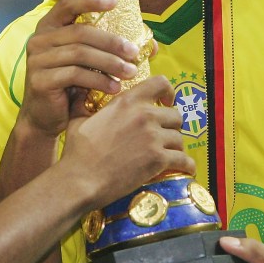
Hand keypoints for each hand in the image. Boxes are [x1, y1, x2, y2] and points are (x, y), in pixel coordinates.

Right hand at [19, 0, 142, 137]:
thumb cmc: (70, 85)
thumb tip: (151, 46)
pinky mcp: (40, 80)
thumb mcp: (88, 61)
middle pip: (81, 32)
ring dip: (109, 62)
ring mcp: (37, 60)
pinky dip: (99, 80)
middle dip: (111, 42)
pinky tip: (115, 87)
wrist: (45, 116)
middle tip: (134, 53)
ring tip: (130, 72)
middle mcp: (39, 39)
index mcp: (50, 26)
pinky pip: (74, 75)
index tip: (115, 1)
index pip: (68, 3)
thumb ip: (110, 48)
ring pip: (80, 53)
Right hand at [63, 75, 194, 207]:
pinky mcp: (158, 159)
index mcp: (127, 101)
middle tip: (164, 137)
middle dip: (171, 127)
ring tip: (168, 155)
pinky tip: (185, 168)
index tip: (166, 101)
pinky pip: (183, 160)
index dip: (168, 92)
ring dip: (175, 147)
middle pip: (175, 115)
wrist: (81, 179)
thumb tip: (79, 91)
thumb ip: (84, 103)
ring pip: (179, 138)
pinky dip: (186, 165)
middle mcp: (144, 115)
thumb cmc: (77, 152)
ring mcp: (153, 137)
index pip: (160, 83)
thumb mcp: (78, 119)